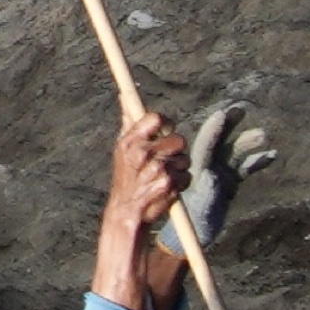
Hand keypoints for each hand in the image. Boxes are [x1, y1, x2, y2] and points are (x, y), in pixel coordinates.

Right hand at [90, 111, 186, 309]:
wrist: (126, 212)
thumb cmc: (126, 178)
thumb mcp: (123, 148)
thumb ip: (129, 122)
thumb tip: (126, 97)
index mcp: (129, 142)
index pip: (155, 118)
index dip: (165, 123)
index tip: (165, 131)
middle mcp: (141, 154)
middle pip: (177, 139)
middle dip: (176, 150)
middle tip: (164, 160)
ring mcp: (156, 170)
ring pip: (184, 159)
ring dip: (179, 168)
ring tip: (162, 178)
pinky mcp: (168, 185)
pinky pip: (187, 175)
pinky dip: (182, 183)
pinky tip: (167, 189)